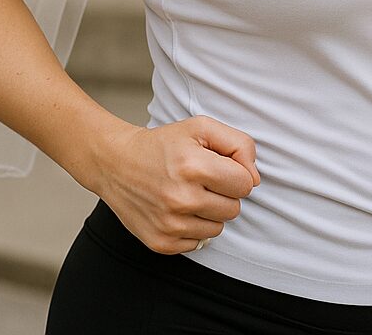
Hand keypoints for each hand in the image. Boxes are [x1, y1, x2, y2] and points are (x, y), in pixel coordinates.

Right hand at [94, 115, 260, 254]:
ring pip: (218, 227)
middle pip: (234, 208)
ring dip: (210, 211)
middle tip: (203, 180)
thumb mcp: (202, 127)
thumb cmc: (164, 144)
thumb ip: (239, 144)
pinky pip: (198, 242)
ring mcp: (170, 224)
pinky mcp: (161, 242)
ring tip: (189, 193)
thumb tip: (254, 179)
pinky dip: (193, 227)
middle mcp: (181, 198)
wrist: (117, 164)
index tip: (220, 167)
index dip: (237, 173)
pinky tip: (177, 209)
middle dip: (224, 193)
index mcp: (194, 166)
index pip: (245, 184)